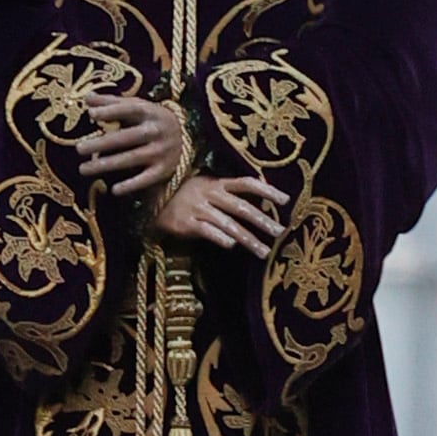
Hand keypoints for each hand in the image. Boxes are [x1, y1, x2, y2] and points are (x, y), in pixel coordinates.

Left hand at [75, 88, 191, 196]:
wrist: (187, 136)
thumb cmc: (152, 119)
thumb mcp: (137, 107)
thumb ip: (112, 103)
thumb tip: (87, 99)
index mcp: (149, 112)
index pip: (129, 110)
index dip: (111, 111)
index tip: (91, 114)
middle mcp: (155, 131)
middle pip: (126, 138)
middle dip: (102, 143)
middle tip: (79, 149)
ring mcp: (160, 152)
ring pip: (131, 159)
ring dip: (107, 164)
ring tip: (83, 169)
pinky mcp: (163, 171)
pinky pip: (145, 179)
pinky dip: (131, 185)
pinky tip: (114, 190)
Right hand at [151, 165, 289, 255]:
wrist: (150, 201)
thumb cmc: (183, 197)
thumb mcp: (206, 188)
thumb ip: (229, 192)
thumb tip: (257, 193)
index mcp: (216, 183)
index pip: (246, 183)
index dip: (266, 190)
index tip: (286, 200)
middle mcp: (209, 193)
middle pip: (241, 206)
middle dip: (262, 220)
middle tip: (280, 232)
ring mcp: (197, 208)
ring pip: (227, 223)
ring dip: (247, 238)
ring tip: (263, 252)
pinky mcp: (184, 223)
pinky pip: (205, 231)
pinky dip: (219, 237)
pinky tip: (231, 246)